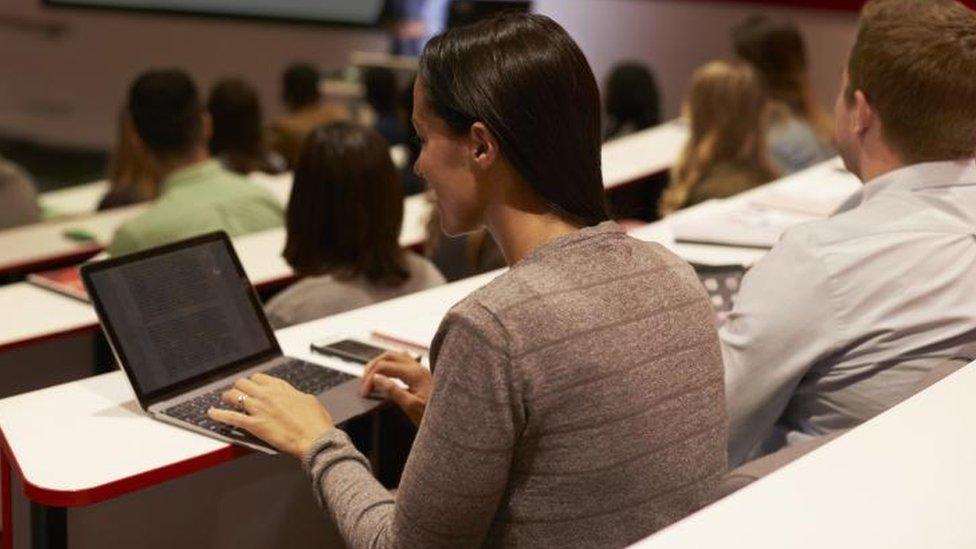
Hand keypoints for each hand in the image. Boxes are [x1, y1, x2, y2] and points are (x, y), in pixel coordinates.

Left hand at [208, 373, 334, 458]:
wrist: (316, 439)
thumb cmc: (316, 423)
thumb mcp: (309, 401)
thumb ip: (296, 396)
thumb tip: (293, 396)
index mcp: (281, 388)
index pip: (259, 377)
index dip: (252, 382)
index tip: (251, 387)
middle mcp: (268, 395)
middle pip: (243, 383)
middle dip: (239, 388)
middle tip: (237, 394)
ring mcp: (259, 409)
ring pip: (234, 395)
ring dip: (228, 397)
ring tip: (226, 401)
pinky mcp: (254, 425)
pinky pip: (230, 417)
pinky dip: (218, 415)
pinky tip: (211, 413)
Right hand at [360, 351, 430, 425]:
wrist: (451, 419)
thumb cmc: (433, 416)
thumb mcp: (411, 407)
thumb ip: (393, 391)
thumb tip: (376, 378)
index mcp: (415, 373)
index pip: (384, 367)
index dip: (370, 378)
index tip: (364, 392)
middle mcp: (418, 367)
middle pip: (388, 356)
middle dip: (373, 366)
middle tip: (364, 382)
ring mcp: (420, 370)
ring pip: (395, 356)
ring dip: (380, 363)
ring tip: (370, 377)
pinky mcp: (420, 375)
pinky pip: (401, 363)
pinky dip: (389, 366)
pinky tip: (385, 376)